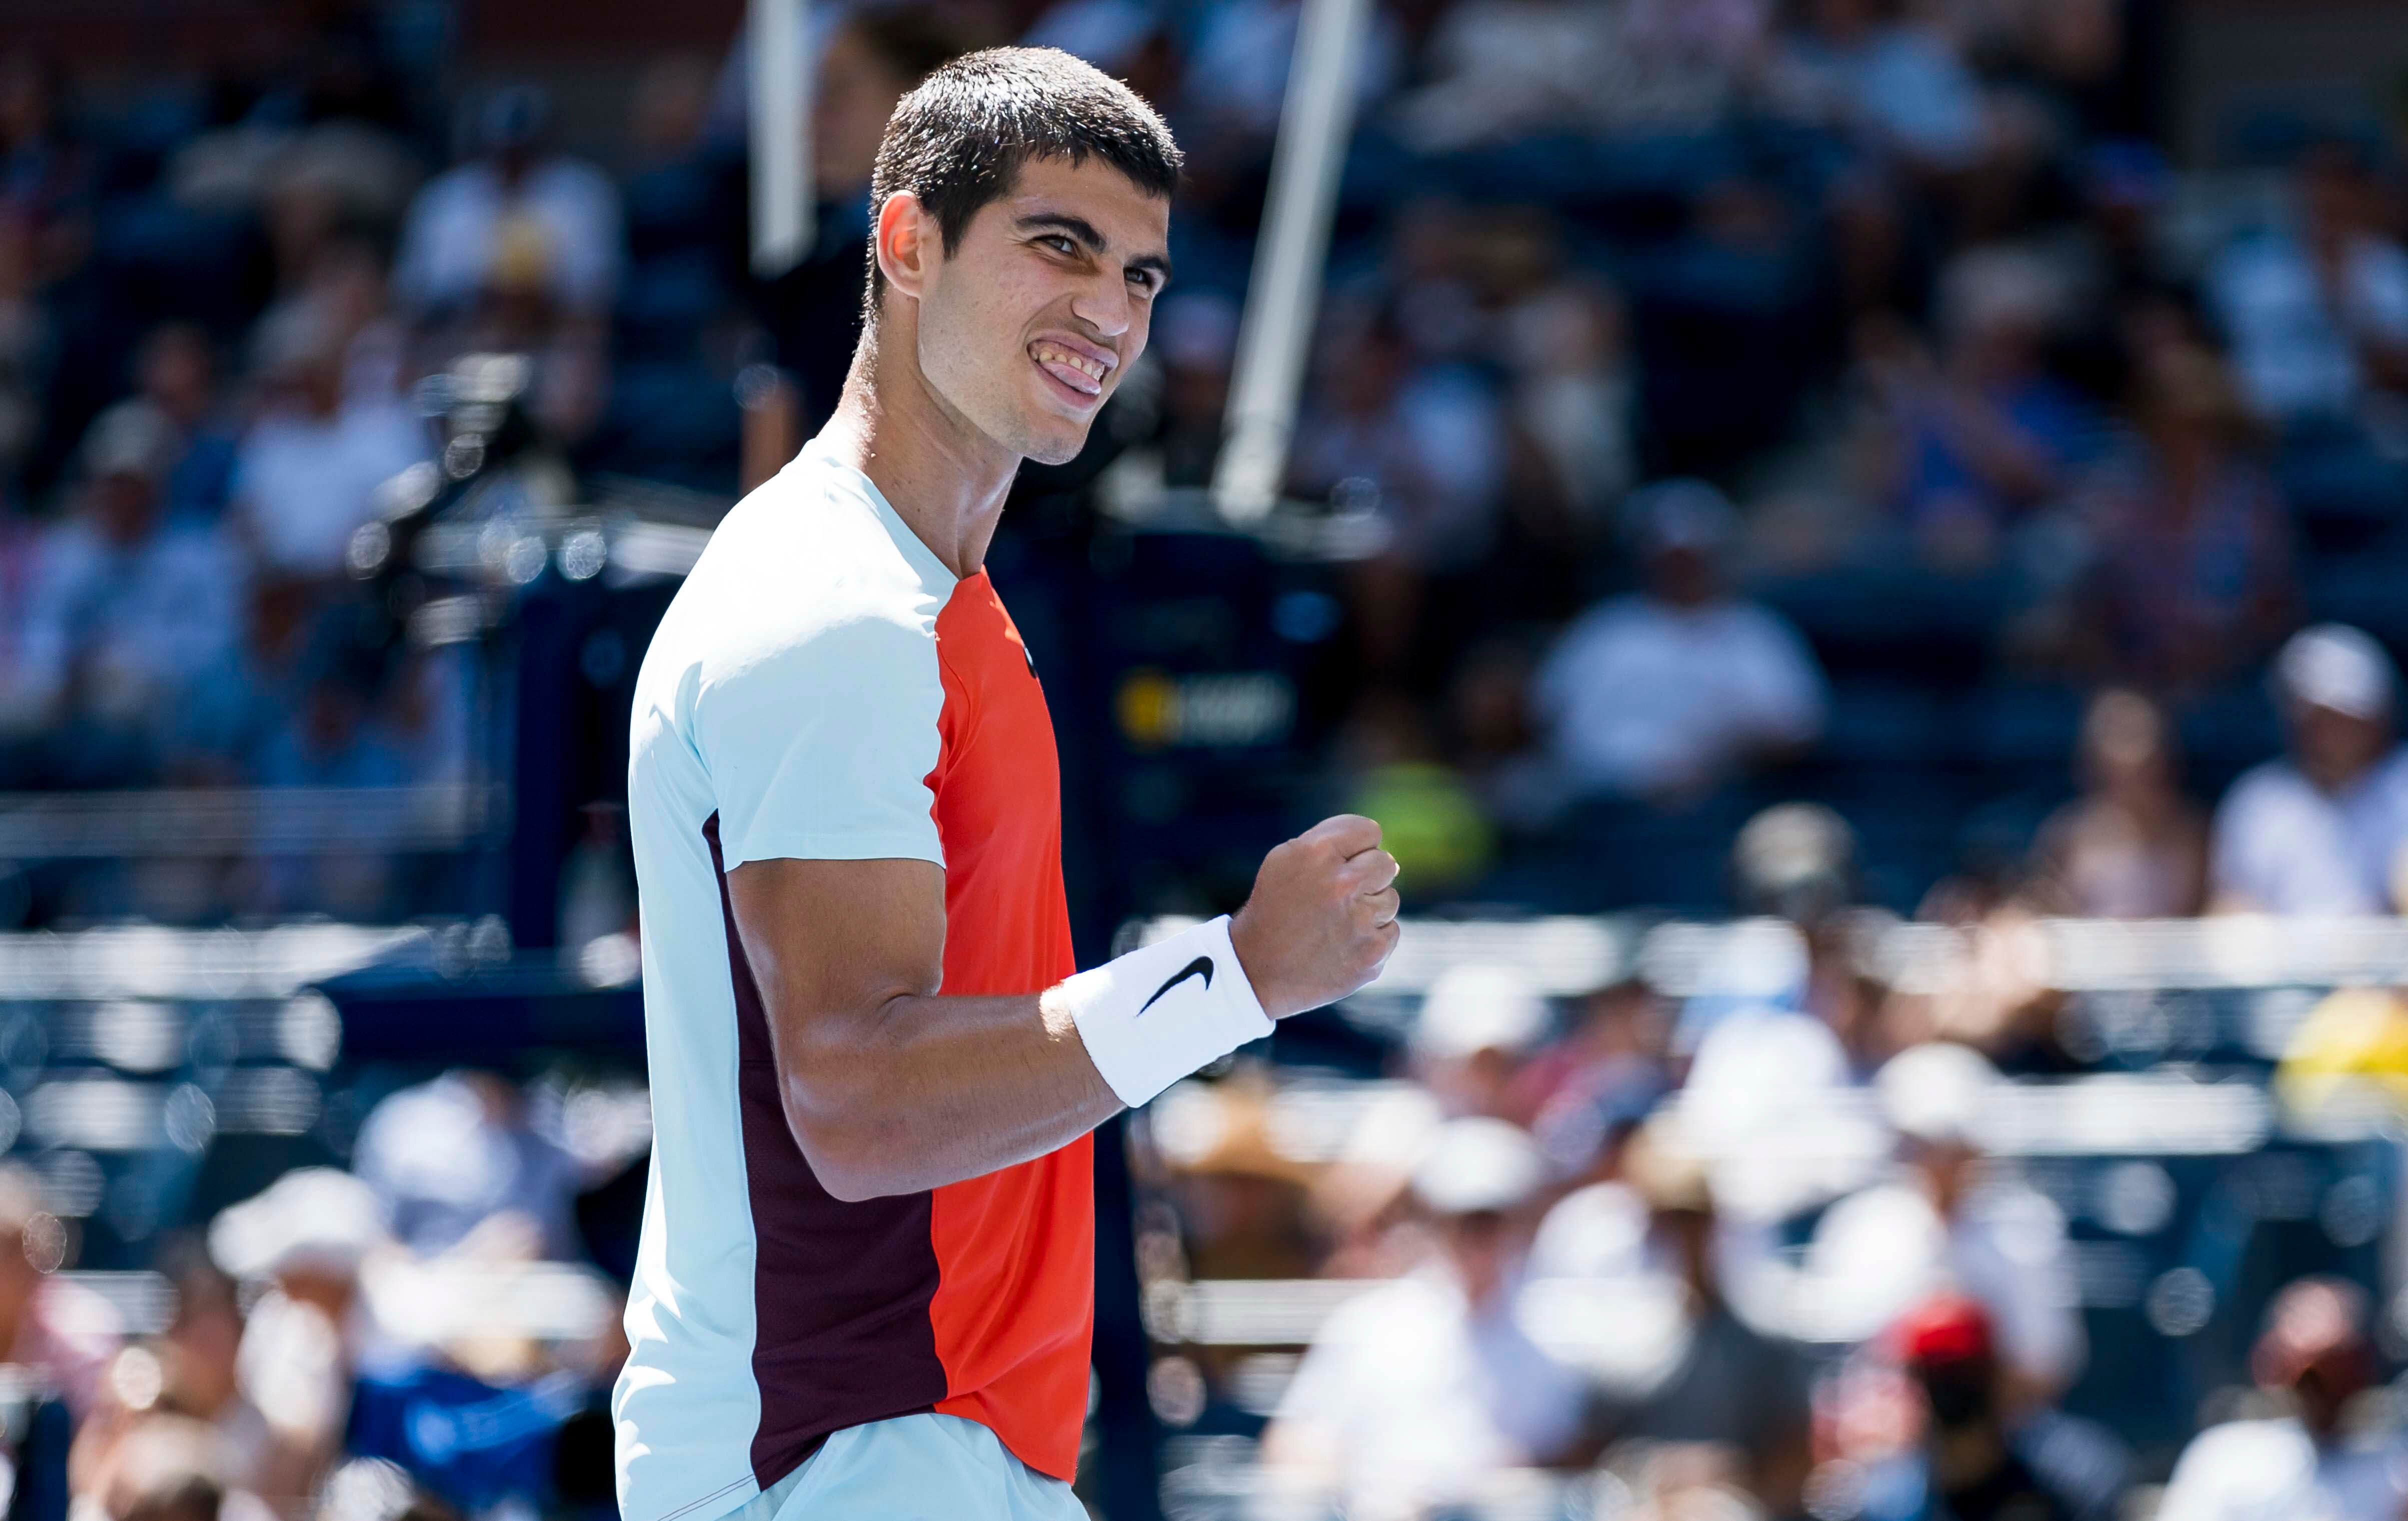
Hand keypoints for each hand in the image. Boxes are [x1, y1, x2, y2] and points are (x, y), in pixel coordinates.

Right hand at [1228, 815, 1400, 1018]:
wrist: (1257, 971)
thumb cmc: (1275, 907)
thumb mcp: (1285, 859)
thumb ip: (1330, 840)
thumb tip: (1378, 847)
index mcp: (1316, 853)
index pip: (1368, 831)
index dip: (1356, 847)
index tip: (1341, 863)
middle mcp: (1341, 884)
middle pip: (1385, 863)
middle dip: (1366, 876)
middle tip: (1339, 895)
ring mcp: (1360, 922)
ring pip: (1390, 899)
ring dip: (1368, 908)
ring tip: (1335, 923)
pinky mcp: (1372, 954)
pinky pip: (1390, 931)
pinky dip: (1371, 937)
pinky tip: (1342, 944)